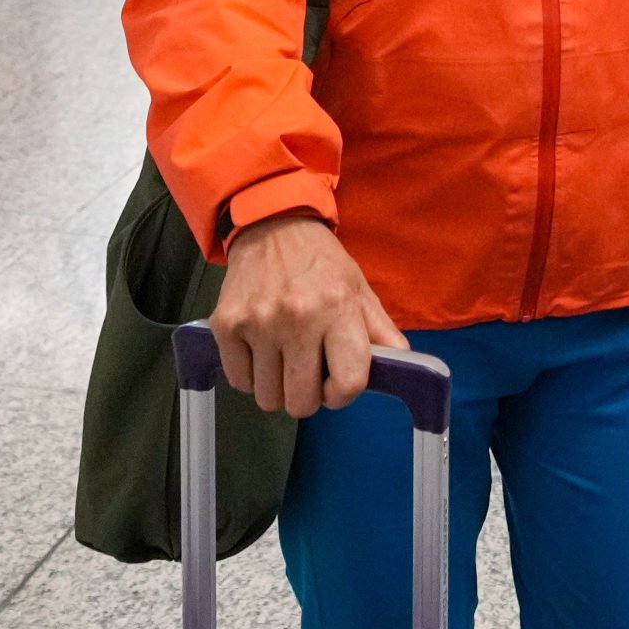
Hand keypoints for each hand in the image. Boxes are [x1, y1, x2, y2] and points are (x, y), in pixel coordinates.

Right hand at [214, 213, 404, 416]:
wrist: (272, 226)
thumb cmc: (320, 263)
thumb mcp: (360, 290)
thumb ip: (381, 333)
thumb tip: (402, 369)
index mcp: (337, 309)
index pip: (348, 383)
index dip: (343, 395)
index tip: (336, 385)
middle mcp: (296, 318)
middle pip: (301, 403)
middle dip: (308, 395)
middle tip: (308, 369)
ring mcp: (257, 323)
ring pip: (268, 398)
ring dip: (278, 386)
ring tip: (283, 356)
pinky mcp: (225, 325)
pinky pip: (239, 382)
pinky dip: (251, 375)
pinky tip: (261, 351)